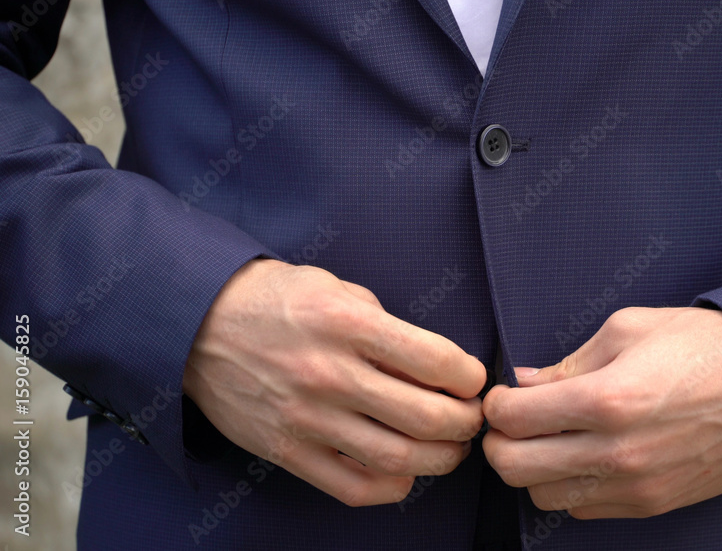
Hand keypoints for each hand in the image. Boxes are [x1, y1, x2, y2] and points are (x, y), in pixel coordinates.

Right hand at [183, 259, 484, 505]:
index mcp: (346, 323)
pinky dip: (392, 488)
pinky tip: (405, 474)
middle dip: (465, 423)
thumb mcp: (336, 288)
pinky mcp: (285, 451)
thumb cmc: (274, 299)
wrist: (194, 323)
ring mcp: (305, 418)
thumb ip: (385, 324)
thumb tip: (434, 366)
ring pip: (396, 458)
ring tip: (450, 448)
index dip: (469, 376)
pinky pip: (352, 487)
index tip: (473, 379)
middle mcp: (328, 373)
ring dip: (440, 460)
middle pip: (426, 417)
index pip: (435, 360)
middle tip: (471, 418)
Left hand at [482, 306, 721, 518]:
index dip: (496, 404)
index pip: (513, 418)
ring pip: (544, 497)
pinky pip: (584, 510)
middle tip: (512, 421)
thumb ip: (569, 361)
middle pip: (515, 468)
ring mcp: (635, 486)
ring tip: (549, 439)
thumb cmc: (707, 346)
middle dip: (500, 442)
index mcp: (607, 399)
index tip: (504, 395)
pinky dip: (570, 488)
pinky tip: (583, 458)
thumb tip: (527, 382)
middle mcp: (616, 452)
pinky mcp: (652, 505)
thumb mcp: (630, 329)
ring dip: (533, 469)